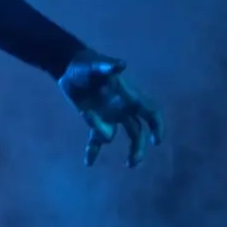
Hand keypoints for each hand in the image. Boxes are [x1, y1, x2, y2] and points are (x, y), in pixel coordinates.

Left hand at [58, 49, 163, 167]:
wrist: (69, 68)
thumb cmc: (86, 64)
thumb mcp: (94, 64)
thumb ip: (107, 65)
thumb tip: (120, 65)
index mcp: (128, 96)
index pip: (150, 112)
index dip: (157, 126)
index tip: (156, 141)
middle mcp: (122, 108)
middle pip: (137, 131)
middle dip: (138, 147)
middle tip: (132, 162)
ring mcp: (109, 116)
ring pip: (118, 136)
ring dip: (108, 141)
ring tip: (94, 152)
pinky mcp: (94, 120)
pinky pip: (96, 139)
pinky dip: (93, 151)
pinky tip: (89, 163)